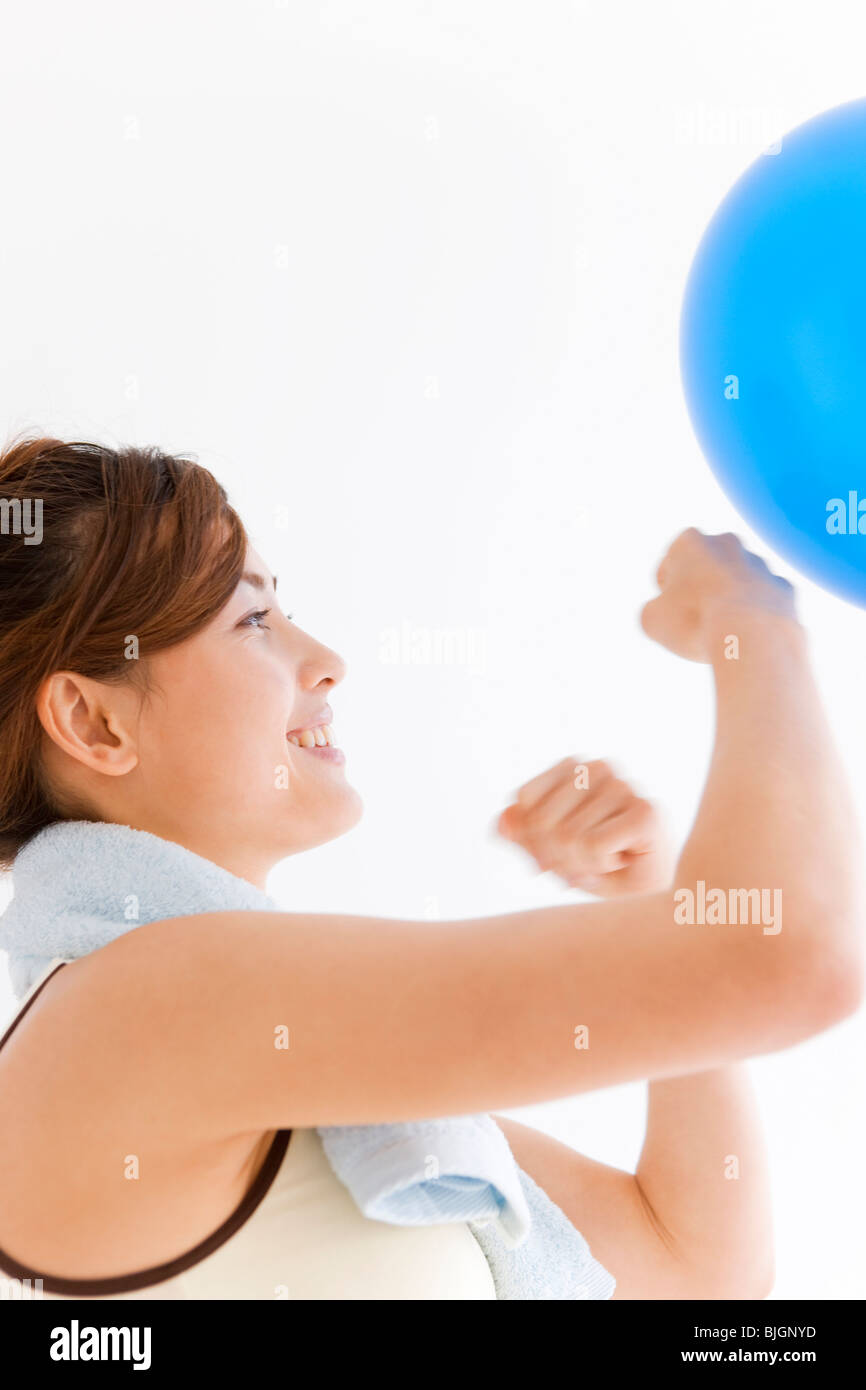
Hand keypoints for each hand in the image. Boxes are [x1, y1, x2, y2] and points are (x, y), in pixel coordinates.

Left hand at [496, 757, 673, 896]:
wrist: (650, 896)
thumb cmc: (600, 867)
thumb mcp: (550, 851)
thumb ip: (522, 833)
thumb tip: (502, 821)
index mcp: (572, 767)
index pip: (524, 799)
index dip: (532, 837)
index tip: (560, 849)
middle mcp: (598, 768)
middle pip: (542, 821)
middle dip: (557, 856)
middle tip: (585, 863)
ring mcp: (624, 787)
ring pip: (567, 838)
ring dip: (582, 865)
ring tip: (608, 860)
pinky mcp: (644, 812)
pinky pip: (592, 848)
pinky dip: (600, 867)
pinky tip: (622, 859)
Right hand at [640, 527, 797, 662]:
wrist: (753, 636)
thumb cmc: (695, 622)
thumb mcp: (652, 620)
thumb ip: (654, 609)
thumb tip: (666, 613)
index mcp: (691, 541)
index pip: (670, 565)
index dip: (666, 592)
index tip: (671, 612)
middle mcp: (728, 543)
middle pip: (707, 567)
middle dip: (701, 588)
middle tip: (695, 620)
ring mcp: (760, 564)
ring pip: (738, 583)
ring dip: (730, 601)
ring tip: (723, 632)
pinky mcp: (784, 587)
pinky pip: (764, 602)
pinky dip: (757, 616)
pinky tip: (749, 635)